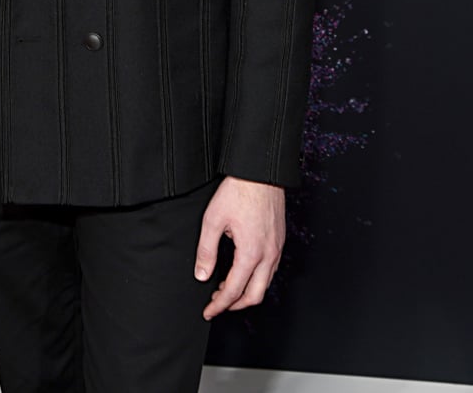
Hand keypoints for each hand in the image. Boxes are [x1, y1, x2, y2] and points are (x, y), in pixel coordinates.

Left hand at [194, 176, 284, 318]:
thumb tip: (202, 275)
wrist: (260, 171)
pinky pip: (271, 269)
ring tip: (228, 288)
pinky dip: (257, 278)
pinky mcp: (279, 239)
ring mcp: (277, 247)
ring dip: (247, 292)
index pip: (234, 290)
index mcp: (251, 253)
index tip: (208, 311)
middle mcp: (268, 254)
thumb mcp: (213, 219)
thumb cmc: (239, 190)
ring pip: (265, 283)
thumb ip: (207, 250)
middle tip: (218, 304)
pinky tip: (244, 270)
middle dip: (235, 305)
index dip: (219, 305)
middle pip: (254, 295)